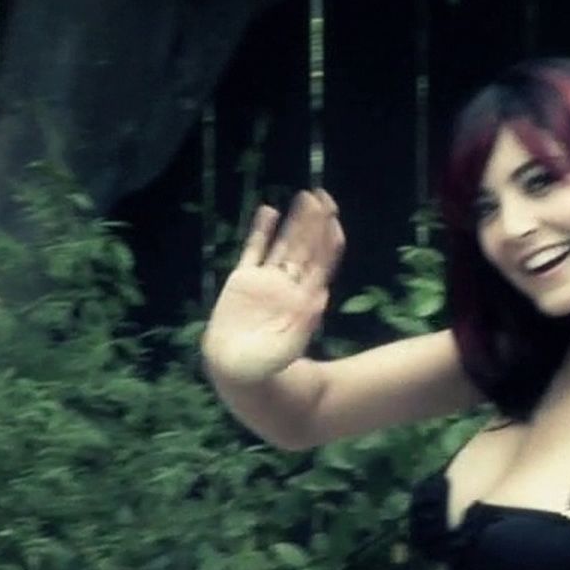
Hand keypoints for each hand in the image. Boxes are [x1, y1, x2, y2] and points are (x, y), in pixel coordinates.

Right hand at [202, 188, 344, 381]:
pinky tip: (268, 210)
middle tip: (322, 195)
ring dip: (294, 222)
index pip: (321, 263)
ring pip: (283, 244)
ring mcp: (266, 282)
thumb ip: (303, 324)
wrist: (235, 373)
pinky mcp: (242, 282)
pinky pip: (253, 250)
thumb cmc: (265, 369)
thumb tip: (322, 296)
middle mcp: (288, 286)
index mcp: (303, 300)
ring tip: (304, 196)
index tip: (335, 219)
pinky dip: (260, 231)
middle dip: (315, 223)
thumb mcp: (286, 349)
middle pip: (306, 248)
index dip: (328, 241)